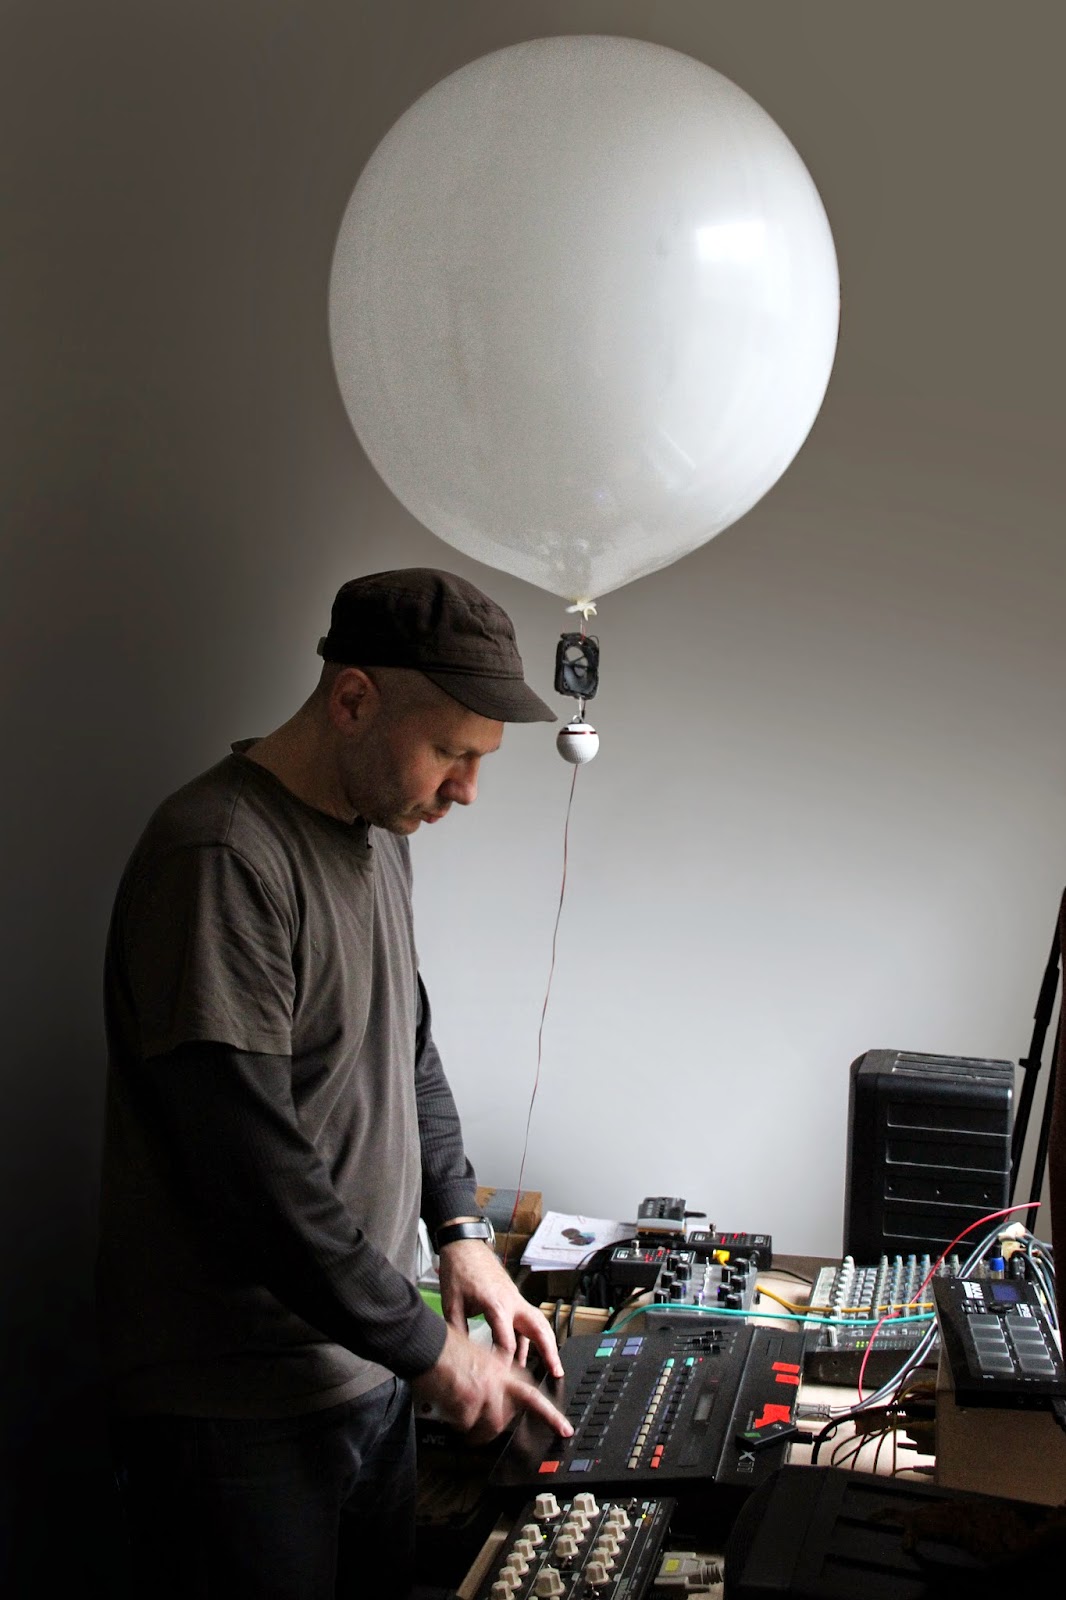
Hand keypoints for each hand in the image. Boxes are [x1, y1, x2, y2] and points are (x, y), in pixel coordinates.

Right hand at [412, 1321, 572, 1443]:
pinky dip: (456, 1421)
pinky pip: (466, 1424)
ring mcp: (485, 1389)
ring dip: (477, 1430)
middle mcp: (498, 1378)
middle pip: (512, 1415)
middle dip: (500, 1427)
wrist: (427, 1343)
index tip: (563, 1428)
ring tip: (465, 1424)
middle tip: (491, 1433)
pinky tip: (449, 1410)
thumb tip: (496, 1402)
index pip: (532, 1394)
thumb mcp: (479, 1359)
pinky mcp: (468, 1399)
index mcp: (503, 1368)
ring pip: (491, 1425)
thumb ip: (492, 1378)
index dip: (550, 1414)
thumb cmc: (446, 1349)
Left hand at [436, 1239, 563, 1376]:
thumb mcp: (451, 1303)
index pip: (508, 1342)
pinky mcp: (513, 1296)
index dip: (506, 1363)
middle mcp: (512, 1301)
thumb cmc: (458, 1270)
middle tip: (557, 1371)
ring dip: (547, 1343)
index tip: (504, 1379)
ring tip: (552, 1365)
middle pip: (538, 1329)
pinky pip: (528, 1319)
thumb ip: (459, 1331)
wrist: (463, 1244)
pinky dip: (531, 1336)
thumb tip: (462, 1355)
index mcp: (497, 1304)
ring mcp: (515, 1298)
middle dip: (549, 1351)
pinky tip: (527, 1352)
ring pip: (538, 1322)